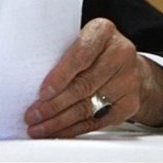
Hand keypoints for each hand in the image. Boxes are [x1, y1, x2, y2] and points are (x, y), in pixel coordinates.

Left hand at [23, 17, 162, 137]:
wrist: (129, 65)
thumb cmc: (96, 50)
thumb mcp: (81, 39)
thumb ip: (63, 54)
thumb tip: (31, 78)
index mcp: (103, 31)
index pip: (80, 56)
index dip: (60, 77)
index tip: (42, 92)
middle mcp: (120, 54)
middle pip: (83, 85)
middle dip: (54, 104)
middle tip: (33, 115)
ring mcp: (129, 80)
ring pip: (88, 106)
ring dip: (60, 120)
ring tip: (40, 127)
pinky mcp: (130, 103)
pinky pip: (98, 121)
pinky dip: (74, 129)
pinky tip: (58, 131)